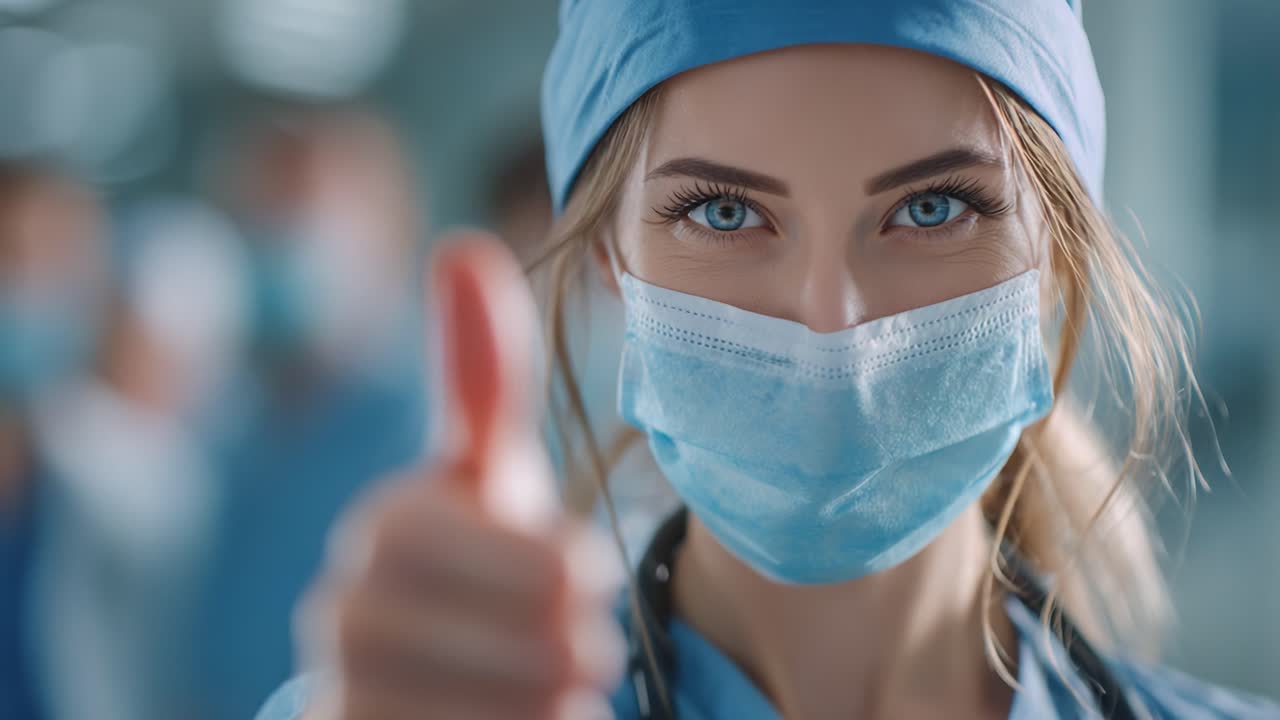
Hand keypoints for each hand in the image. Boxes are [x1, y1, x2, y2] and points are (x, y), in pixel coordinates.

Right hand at [298, 231, 625, 719]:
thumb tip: (461, 242)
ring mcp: (344, 690)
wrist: (451, 664)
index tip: (593, 572)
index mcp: (380, 530)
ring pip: (428, 711)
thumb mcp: (496, 469)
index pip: (413, 539)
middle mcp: (341, 612)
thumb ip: (481, 374)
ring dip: (527, 699)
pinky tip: (547, 719)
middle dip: (528, 638)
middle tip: (599, 643)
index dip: (513, 558)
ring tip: (578, 685)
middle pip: (418, 633)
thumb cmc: (485, 553)